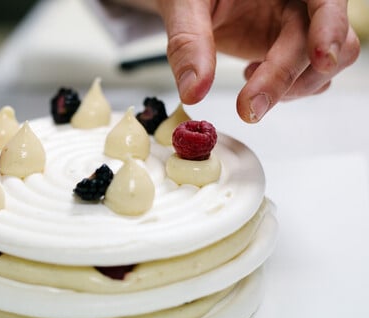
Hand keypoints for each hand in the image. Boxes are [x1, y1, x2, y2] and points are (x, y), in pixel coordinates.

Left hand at [154, 0, 359, 121]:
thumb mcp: (184, 5)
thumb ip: (188, 42)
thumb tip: (193, 91)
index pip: (327, 0)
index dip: (332, 29)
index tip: (320, 59)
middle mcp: (300, 1)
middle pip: (333, 42)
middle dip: (291, 79)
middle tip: (249, 108)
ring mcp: (296, 26)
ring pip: (325, 67)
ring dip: (291, 89)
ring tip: (247, 80)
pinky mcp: (286, 49)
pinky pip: (305, 78)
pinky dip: (282, 91)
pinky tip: (250, 75)